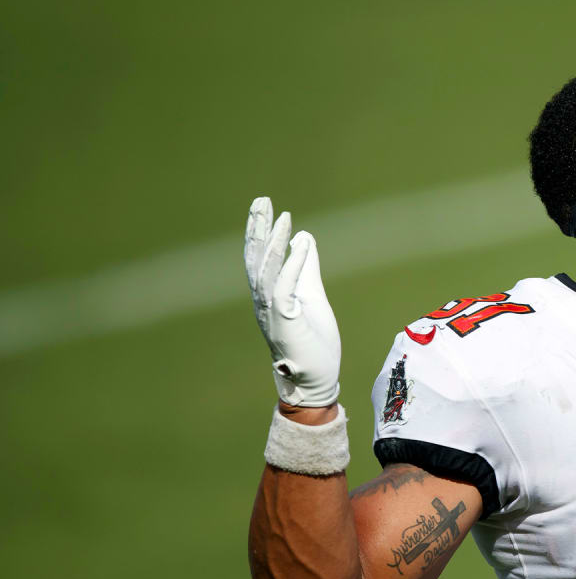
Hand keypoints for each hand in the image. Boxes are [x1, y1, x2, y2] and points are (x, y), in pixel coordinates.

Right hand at [244, 197, 341, 405]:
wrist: (316, 378)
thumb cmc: (313, 341)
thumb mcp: (311, 295)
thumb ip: (306, 267)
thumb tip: (303, 238)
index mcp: (268, 294)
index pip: (260, 256)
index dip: (260, 230)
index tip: (264, 205)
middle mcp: (263, 300)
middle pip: (256, 258)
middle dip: (258, 228)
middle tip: (262, 200)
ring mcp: (272, 311)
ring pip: (267, 271)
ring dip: (274, 242)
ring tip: (282, 218)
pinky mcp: (285, 321)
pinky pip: (285, 288)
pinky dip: (292, 265)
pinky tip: (301, 244)